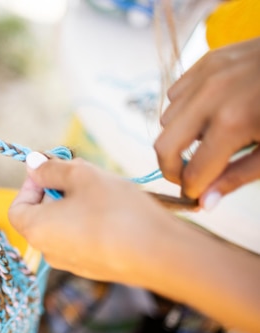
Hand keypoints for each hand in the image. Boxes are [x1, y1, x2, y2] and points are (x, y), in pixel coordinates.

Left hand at [9, 153, 175, 283]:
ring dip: (76, 204)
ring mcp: (72, 264)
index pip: (17, 208)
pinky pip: (83, 239)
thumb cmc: (115, 210)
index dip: (30, 184)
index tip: (51, 168)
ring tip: (103, 189)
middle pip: (41, 215)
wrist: (160, 254)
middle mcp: (48, 252)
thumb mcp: (81, 176)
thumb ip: (52, 169)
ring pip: (64, 226)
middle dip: (57, 190)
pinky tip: (116, 211)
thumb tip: (32, 164)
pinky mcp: (95, 269)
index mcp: (36, 231)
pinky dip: (91, 222)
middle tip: (81, 173)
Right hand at [155, 36, 259, 204]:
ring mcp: (207, 75)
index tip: (197, 194)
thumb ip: (237, 177)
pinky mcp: (208, 60)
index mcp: (233, 123)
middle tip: (189, 175)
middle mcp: (211, 97)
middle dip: (172, 168)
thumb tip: (205, 203)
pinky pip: (177, 94)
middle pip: (164, 146)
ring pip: (167, 119)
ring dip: (180, 137)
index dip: (193, 190)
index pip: (193, 171)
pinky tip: (209, 114)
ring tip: (207, 140)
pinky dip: (185, 110)